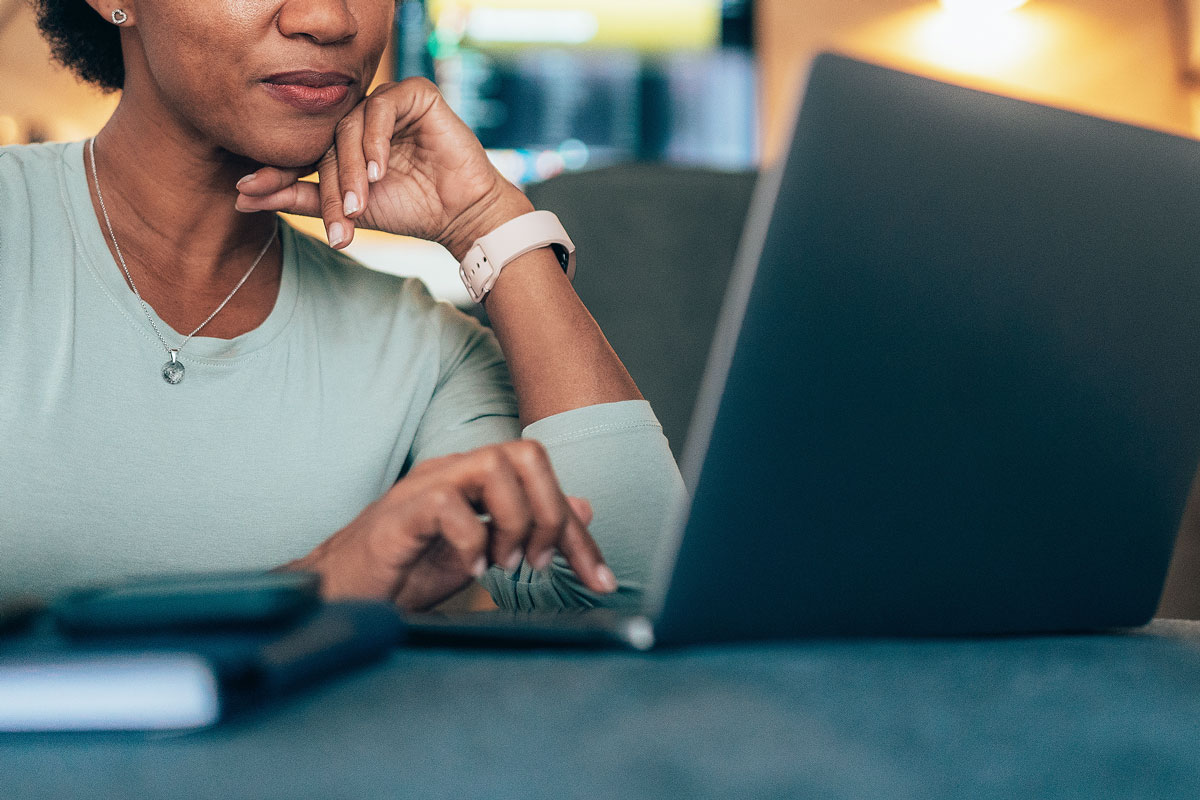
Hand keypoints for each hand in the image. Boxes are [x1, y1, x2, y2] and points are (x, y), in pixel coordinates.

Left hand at [234, 77, 532, 259]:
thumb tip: (239, 196)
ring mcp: (389, 102)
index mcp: (344, 139)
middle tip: (340, 219)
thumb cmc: (410, 211)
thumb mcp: (344, 209)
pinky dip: (376, 139)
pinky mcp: (416, 93)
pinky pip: (382, 106)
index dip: (278, 171)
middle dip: (331, 184)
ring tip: (361, 200)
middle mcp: (363, 116)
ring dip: (352, 166)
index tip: (248, 190)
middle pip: (328, 140)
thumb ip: (295, 198)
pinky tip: (379, 170)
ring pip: (351, 124)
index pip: (306, 149)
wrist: (461, 215)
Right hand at [286, 440, 616, 610]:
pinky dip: (471, 540)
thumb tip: (583, 509)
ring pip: (494, 466)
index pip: (543, 481)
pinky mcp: (398, 515)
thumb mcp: (483, 553)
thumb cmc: (405, 572)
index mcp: (475, 480)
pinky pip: (447, 504)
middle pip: (527, 454)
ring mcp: (424, 487)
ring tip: (504, 564)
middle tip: (539, 563)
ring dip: (515, 521)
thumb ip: (527, 528)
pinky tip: (472, 570)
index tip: (599, 580)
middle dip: (550, 513)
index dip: (578, 532)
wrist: (342, 593)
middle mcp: (453, 472)